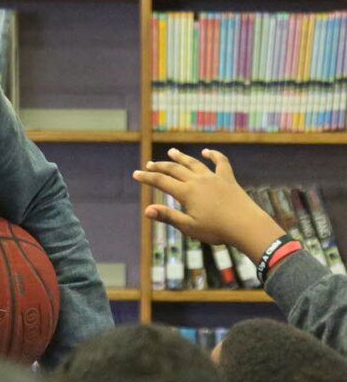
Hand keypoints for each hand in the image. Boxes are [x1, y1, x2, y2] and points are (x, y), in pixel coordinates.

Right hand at [132, 148, 282, 261]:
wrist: (246, 226)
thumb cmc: (216, 230)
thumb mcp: (189, 226)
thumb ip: (168, 216)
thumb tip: (147, 210)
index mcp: (186, 192)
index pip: (161, 182)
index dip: (147, 178)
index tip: (136, 174)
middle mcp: (197, 181)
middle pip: (174, 169)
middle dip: (160, 166)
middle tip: (149, 164)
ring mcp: (213, 178)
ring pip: (193, 163)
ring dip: (181, 157)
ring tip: (171, 151)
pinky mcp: (227, 179)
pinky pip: (220, 163)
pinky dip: (213, 155)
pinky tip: (207, 152)